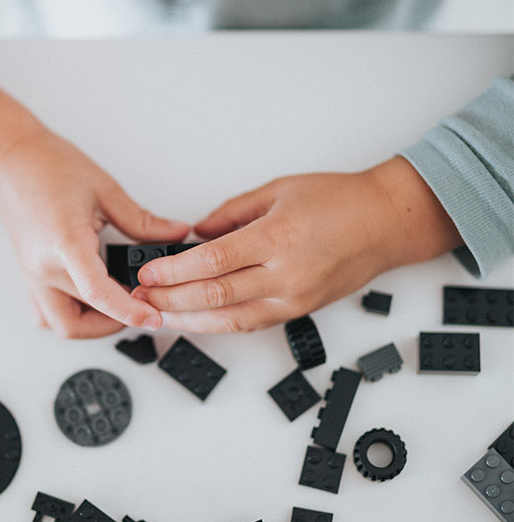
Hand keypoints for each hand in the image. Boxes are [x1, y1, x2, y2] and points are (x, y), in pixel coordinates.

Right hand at [0, 129, 188, 336]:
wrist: (9, 160)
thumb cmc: (48, 167)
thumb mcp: (105, 189)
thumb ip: (142, 220)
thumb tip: (175, 234)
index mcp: (65, 243)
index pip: (97, 293)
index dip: (129, 311)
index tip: (153, 318)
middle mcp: (44, 267)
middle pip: (82, 318)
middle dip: (117, 320)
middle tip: (143, 305)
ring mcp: (34, 275)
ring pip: (62, 324)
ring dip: (92, 325)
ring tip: (119, 303)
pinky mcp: (32, 276)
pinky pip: (48, 313)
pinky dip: (73, 316)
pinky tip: (93, 299)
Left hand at [132, 157, 461, 332]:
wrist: (385, 224)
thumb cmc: (339, 201)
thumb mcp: (278, 191)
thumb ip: (231, 214)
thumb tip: (197, 234)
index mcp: (278, 238)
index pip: (213, 261)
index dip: (175, 271)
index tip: (148, 272)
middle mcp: (286, 275)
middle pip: (215, 296)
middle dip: (171, 300)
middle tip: (142, 297)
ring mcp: (294, 299)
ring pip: (230, 319)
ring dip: (189, 320)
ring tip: (157, 315)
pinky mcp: (299, 312)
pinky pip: (250, 324)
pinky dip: (218, 324)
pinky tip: (194, 321)